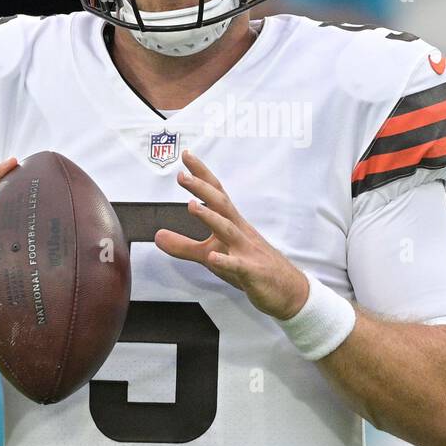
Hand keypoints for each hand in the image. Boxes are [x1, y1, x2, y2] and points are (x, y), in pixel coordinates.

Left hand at [154, 150, 309, 319]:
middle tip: (182, 175)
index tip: (187, 155)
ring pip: (228, 230)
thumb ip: (184, 246)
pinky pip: (238, 266)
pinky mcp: (252, 272)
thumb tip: (157, 236)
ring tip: (191, 206)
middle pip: (221, 205)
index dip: (201, 175)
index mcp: (231, 224)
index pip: (215, 194)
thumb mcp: (212, 257)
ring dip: (211, 217)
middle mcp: (240, 231)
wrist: (288, 290)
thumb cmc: (250, 267)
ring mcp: (247, 251)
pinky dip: (226, 261)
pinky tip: (213, 259)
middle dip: (202, 189)